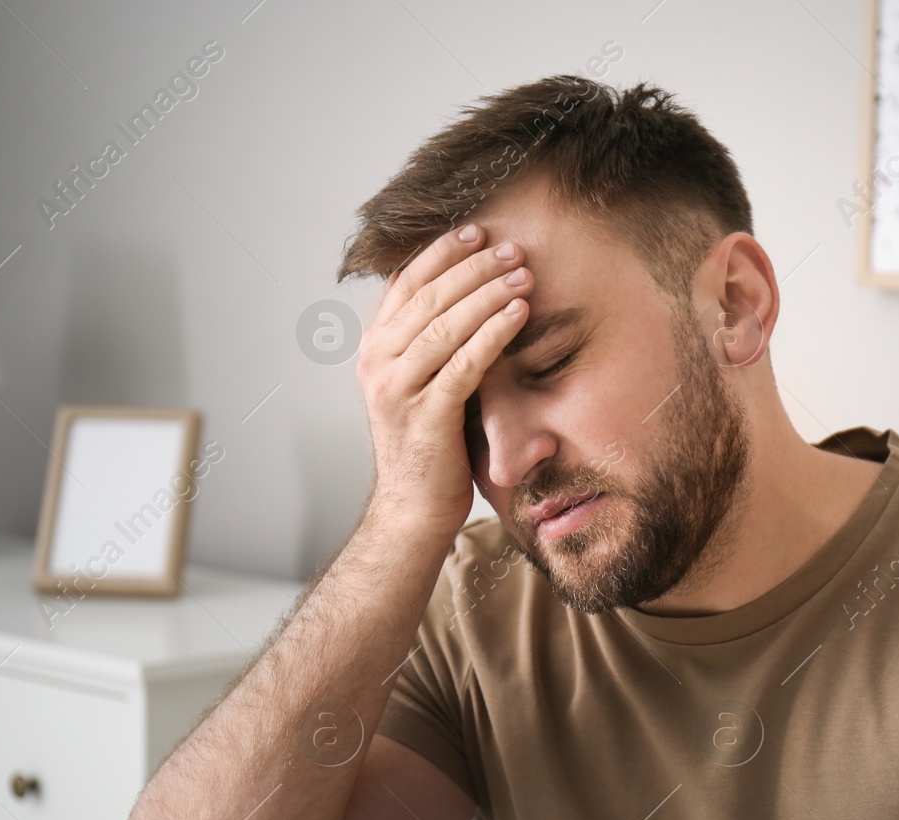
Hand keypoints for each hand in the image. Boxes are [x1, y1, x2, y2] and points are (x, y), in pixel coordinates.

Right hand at [357, 224, 533, 534]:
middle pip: (428, 298)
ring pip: (445, 325)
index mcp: (374, 350)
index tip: (477, 230)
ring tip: (524, 274)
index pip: (405, 284)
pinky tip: (518, 313)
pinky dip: (493, 333)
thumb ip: (432, 343)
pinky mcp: (426, 416)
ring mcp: (398, 390)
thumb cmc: (428, 445)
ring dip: (487, 293)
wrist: (413, 510)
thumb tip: (467, 294)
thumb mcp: (422, 384)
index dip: (441, 253)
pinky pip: (463, 363)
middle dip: (473, 267)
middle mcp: (378, 364)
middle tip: (512, 248)